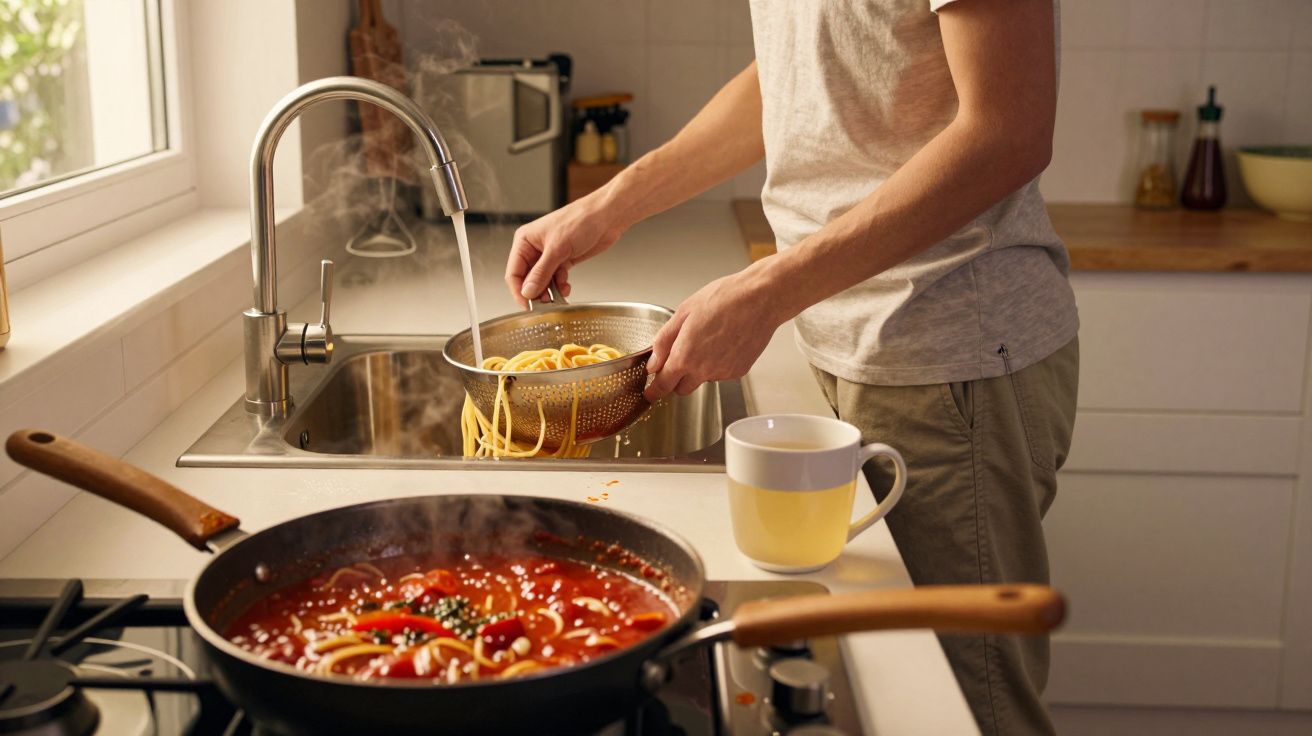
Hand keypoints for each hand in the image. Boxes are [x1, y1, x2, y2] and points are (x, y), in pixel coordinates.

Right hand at [505, 196, 627, 308]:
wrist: (607, 217)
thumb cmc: (581, 219)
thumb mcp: (558, 249)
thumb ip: (541, 272)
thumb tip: (527, 291)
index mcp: (525, 240)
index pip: (513, 272)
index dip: (518, 290)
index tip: (527, 304)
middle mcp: (535, 249)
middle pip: (528, 279)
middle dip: (536, 292)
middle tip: (545, 303)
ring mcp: (550, 255)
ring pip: (543, 281)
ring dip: (550, 291)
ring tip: (557, 297)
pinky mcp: (564, 260)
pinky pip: (556, 279)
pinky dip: (560, 286)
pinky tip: (566, 287)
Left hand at [645, 270, 785, 401]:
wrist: (760, 299)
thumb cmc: (724, 299)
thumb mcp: (683, 313)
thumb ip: (664, 341)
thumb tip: (653, 363)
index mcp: (685, 356)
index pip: (664, 384)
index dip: (654, 391)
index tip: (650, 393)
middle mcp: (704, 371)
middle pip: (682, 389)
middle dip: (676, 379)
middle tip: (679, 358)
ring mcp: (723, 373)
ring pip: (703, 379)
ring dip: (699, 369)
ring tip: (709, 339)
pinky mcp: (739, 371)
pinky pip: (721, 373)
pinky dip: (718, 364)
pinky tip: (724, 342)